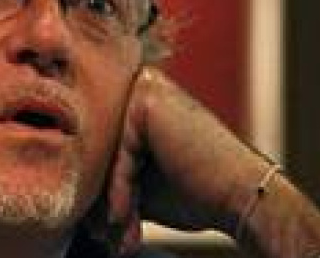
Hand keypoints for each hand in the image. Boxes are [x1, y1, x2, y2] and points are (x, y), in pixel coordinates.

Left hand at [103, 67, 319, 256]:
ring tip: (116, 234)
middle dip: (103, 198)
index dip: (104, 191)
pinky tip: (124, 219)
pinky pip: (120, 156)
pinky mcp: (146, 103)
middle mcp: (141, 84)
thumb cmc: (198, 192)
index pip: (105, 147)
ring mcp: (144, 88)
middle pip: (104, 149)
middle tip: (103, 235)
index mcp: (140, 99)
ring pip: (109, 155)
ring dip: (111, 201)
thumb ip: (111, 180)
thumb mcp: (143, 184)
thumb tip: (74, 200)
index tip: (102, 229)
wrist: (246, 197)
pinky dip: (120, 192)